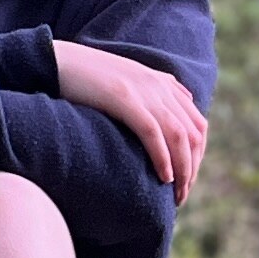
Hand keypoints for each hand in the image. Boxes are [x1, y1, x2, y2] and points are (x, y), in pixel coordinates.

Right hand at [59, 42, 209, 197]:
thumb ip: (153, 95)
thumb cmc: (89, 79)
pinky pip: (153, 133)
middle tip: (182, 195)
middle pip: (193, 134)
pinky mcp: (125, 99)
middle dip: (193, 169)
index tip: (187, 180)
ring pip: (179, 137)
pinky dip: (163, 158)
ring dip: (183, 170)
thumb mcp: (129, 85)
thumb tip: (176, 110)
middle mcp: (160, 87)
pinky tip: (163, 178)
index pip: (198, 126)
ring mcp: (144, 92)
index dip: (198, 157)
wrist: (60, 62)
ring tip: (176, 194)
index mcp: (164, 84)